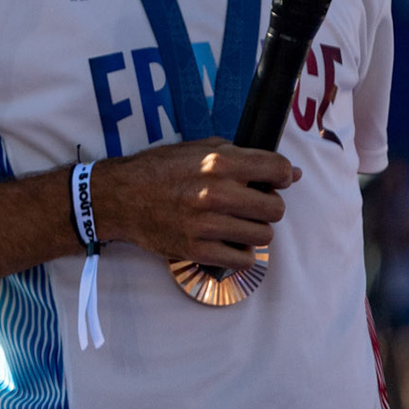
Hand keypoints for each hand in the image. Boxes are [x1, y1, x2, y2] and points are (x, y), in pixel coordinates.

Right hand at [94, 137, 300, 269]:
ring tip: (237, 223)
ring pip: (263, 236)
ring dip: (254, 230)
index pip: (278, 169)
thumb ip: (240, 155)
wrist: (119, 197)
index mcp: (217, 162)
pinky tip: (228, 241)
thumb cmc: (157, 170)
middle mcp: (215, 193)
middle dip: (268, 206)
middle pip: (275, 208)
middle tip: (252, 205)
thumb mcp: (195, 149)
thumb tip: (290, 172)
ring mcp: (207, 224)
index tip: (276, 181)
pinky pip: (243, 260)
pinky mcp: (197, 249)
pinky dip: (240, 253)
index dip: (283, 175)